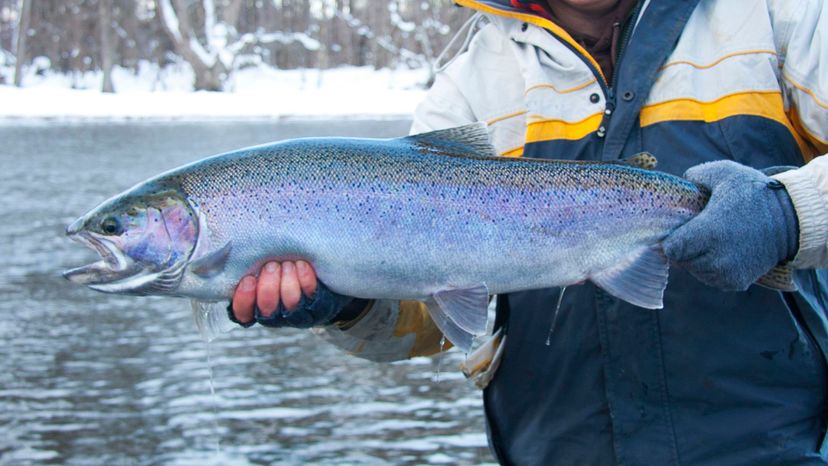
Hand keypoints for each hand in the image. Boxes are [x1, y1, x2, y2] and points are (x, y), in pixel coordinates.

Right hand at [228, 260, 359, 327]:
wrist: (319, 271)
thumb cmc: (280, 261)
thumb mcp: (259, 262)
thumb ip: (246, 260)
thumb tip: (219, 239)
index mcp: (255, 306)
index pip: (242, 314)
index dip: (244, 299)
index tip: (249, 279)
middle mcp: (275, 314)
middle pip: (267, 309)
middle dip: (268, 286)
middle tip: (272, 265)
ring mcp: (298, 313)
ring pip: (290, 304)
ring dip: (288, 282)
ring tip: (288, 264)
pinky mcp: (318, 306)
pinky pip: (312, 297)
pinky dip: (305, 279)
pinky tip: (302, 265)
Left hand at [663, 160, 798, 290]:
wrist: (791, 219)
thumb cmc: (755, 194)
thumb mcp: (726, 173)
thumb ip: (697, 174)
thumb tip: (682, 181)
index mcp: (708, 233)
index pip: (671, 249)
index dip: (671, 241)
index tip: (678, 232)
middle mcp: (716, 258)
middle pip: (682, 262)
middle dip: (684, 249)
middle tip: (696, 234)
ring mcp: (727, 273)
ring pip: (696, 272)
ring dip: (697, 260)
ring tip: (711, 243)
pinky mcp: (737, 282)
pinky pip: (712, 280)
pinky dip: (712, 269)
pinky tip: (722, 253)